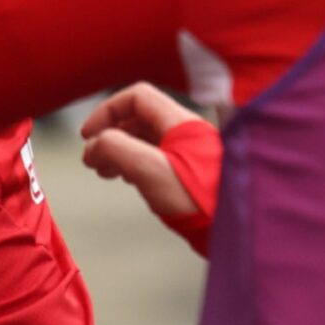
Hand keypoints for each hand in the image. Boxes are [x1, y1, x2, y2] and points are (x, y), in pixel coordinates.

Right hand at [81, 83, 208, 225]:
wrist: (236, 227)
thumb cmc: (199, 198)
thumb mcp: (149, 170)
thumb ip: (116, 149)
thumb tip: (94, 144)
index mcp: (180, 122)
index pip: (136, 97)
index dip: (107, 111)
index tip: (88, 135)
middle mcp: (187, 131)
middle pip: (139, 119)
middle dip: (111, 136)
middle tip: (92, 160)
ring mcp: (191, 152)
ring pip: (147, 140)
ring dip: (121, 151)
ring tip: (105, 173)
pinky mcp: (193, 172)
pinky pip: (158, 158)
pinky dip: (136, 164)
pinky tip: (129, 181)